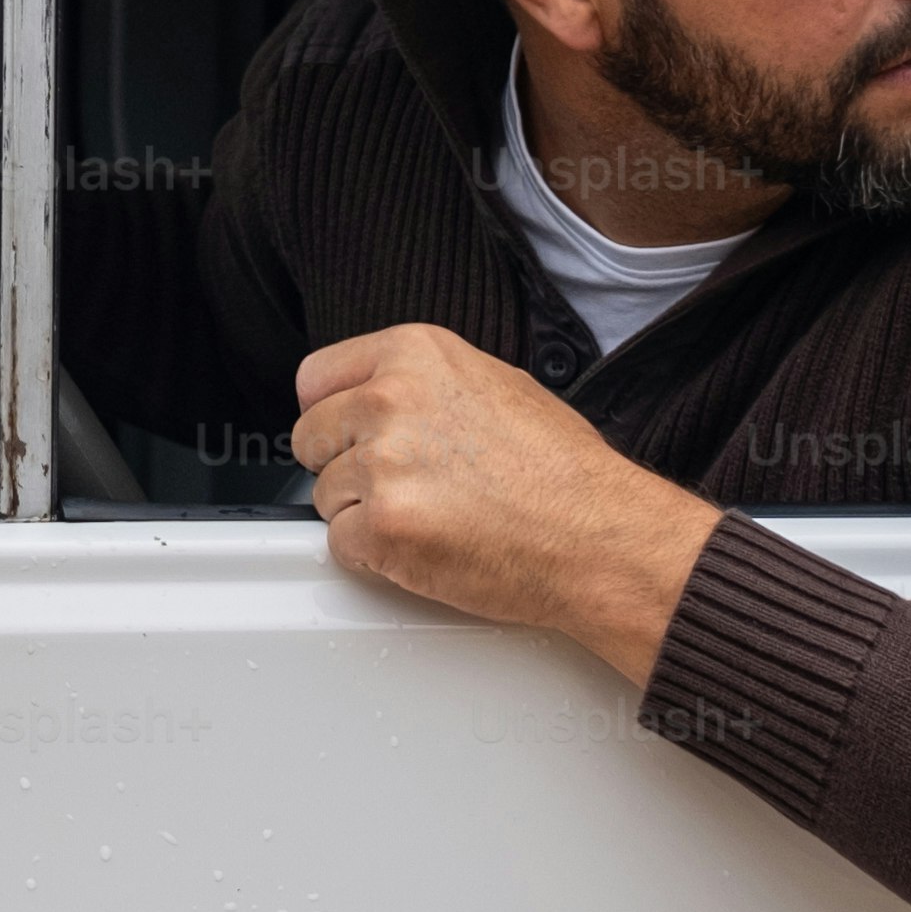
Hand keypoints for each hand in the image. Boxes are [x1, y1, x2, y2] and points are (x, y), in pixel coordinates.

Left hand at [285, 323, 716, 687]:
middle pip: (311, 438)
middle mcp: (390, 400)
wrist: (599, 536)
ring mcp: (383, 465)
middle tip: (401, 487)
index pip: (315, 378)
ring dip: (364, 515)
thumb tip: (375, 396)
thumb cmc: (561, 470)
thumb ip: (422, 383)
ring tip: (432, 519)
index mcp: (415, 353)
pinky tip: (427, 549)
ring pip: (325, 496)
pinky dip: (375, 558)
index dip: (331, 414)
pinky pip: (341, 546)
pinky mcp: (384, 529)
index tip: (346, 435)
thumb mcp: (494, 383)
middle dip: (344, 466)